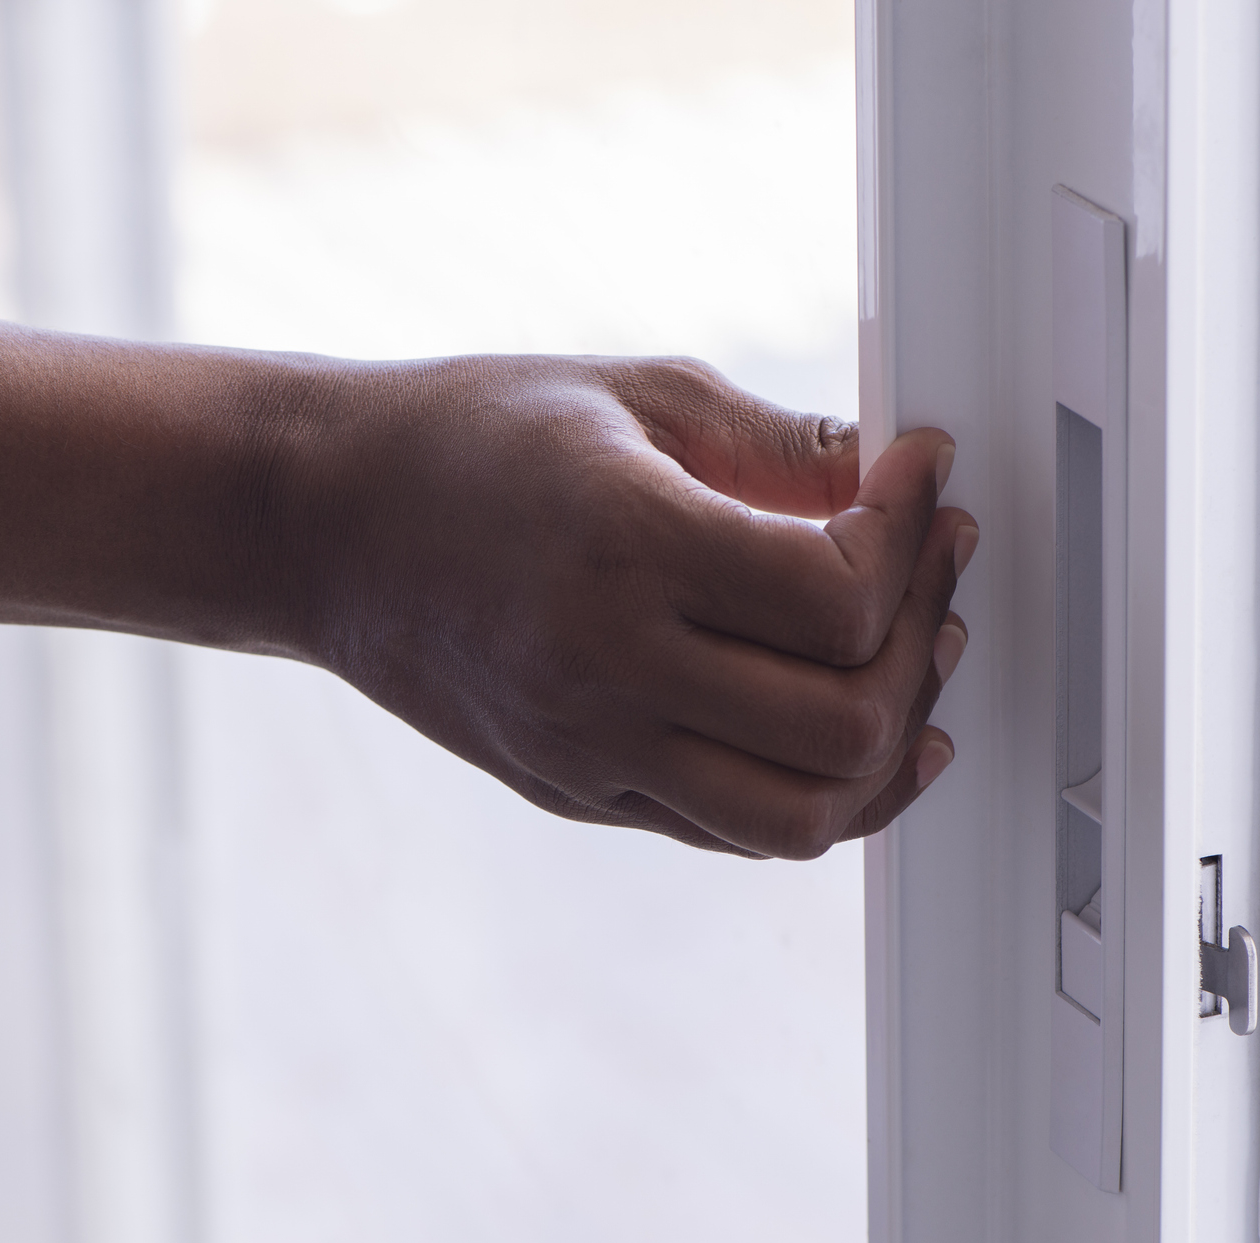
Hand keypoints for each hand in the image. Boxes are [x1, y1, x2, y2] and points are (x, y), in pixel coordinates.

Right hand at [279, 355, 977, 858]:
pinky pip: (736, 832)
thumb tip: (897, 483)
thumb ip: (781, 442)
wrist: (326, 525)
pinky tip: (850, 730)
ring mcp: (588, 749)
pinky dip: (818, 791)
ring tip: (913, 663)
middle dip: (922, 643)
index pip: (837, 597)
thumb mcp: (635, 393)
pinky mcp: (578, 793)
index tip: (922, 480)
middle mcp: (605, 667)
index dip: (912, 538)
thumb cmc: (470, 438)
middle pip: (843, 724)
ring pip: (802, 817)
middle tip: (934, 566)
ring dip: (890, 746)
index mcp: (624, 544)